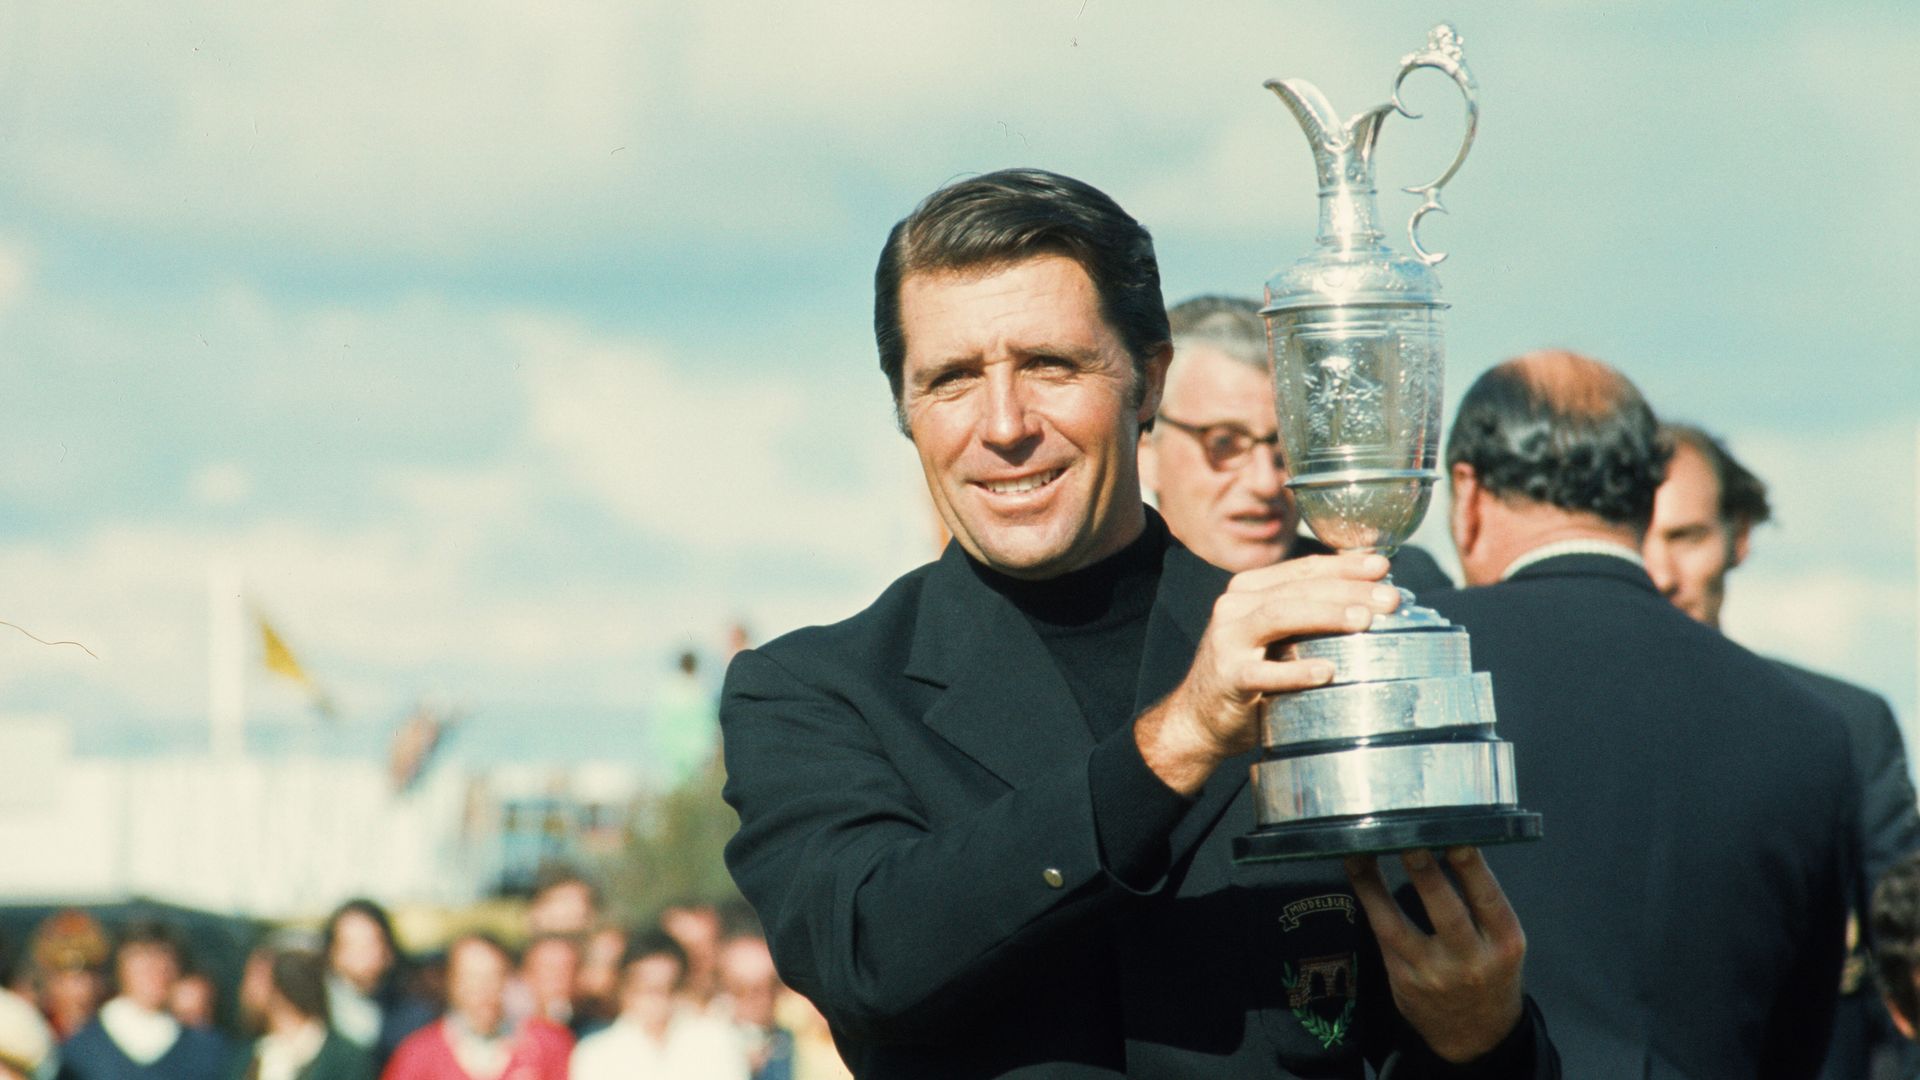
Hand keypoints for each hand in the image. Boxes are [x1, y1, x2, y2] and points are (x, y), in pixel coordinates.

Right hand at [1136, 552, 1396, 794]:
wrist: (1199, 718)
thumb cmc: (1251, 673)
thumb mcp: (1276, 635)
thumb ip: (1307, 613)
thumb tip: (1370, 594)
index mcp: (1250, 589)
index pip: (1304, 569)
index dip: (1345, 565)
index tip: (1384, 566)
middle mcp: (1235, 606)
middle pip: (1299, 589)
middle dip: (1348, 589)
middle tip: (1389, 598)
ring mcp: (1228, 640)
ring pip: (1280, 615)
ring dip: (1325, 615)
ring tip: (1364, 620)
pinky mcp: (1228, 677)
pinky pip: (1263, 673)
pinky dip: (1296, 672)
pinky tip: (1327, 672)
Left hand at [1346, 847, 1525, 1063]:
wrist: (1476, 1036)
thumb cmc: (1491, 972)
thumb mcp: (1502, 943)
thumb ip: (1480, 904)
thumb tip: (1443, 844)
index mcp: (1504, 944)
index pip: (1489, 900)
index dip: (1471, 867)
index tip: (1454, 835)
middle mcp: (1470, 961)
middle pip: (1445, 912)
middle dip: (1425, 873)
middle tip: (1407, 838)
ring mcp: (1432, 974)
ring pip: (1395, 925)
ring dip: (1373, 886)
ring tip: (1358, 853)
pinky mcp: (1402, 981)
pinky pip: (1381, 937)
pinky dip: (1369, 905)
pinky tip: (1359, 878)